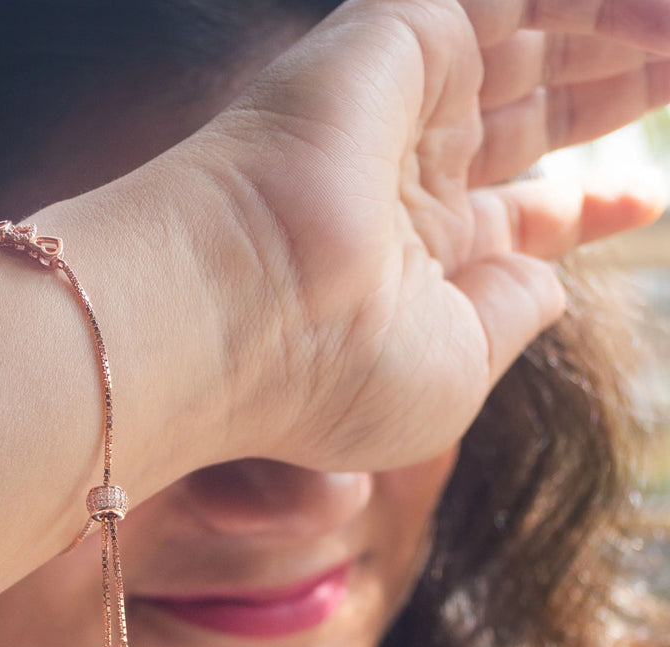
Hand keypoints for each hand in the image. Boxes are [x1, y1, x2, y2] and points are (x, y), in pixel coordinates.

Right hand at [172, 0, 669, 470]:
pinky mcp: (404, 33)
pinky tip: (662, 26)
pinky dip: (599, 10)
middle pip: (537, 112)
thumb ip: (511, 318)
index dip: (586, 204)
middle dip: (616, 91)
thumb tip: (553, 283)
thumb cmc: (338, 375)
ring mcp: (405, 99)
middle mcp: (407, 171)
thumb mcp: (454, 376)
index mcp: (412, 258)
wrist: (251, 315)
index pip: (515, 213)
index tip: (647, 197)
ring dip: (624, 36)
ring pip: (540, 37)